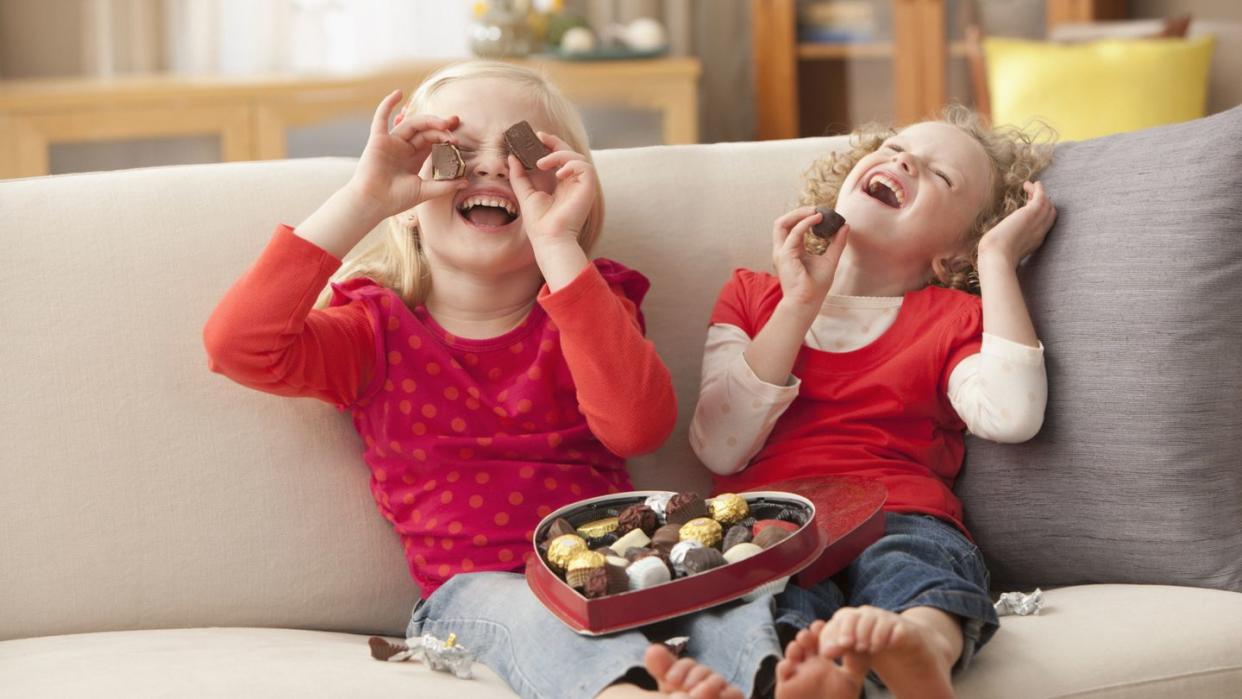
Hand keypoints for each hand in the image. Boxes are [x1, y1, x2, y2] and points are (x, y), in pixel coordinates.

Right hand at [345, 89, 465, 220]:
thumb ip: (444, 186)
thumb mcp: (424, 192)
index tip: (459, 138)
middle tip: (454, 125)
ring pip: (412, 124)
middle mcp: (404, 147)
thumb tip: (466, 182)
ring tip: (444, 122)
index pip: (434, 141)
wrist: (373, 203)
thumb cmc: (395, 200)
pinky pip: (381, 117)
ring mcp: (391, 142)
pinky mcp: (377, 139)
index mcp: (415, 157)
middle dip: (440, 127)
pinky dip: (387, 104)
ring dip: (428, 120)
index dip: (446, 136)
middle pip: (425, 130)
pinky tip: (398, 93)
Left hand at [509, 132, 595, 249]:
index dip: (551, 145)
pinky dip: (571, 165)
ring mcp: (582, 186)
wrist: (549, 238)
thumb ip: (519, 176)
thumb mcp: (525, 193)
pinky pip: (585, 167)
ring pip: (578, 157)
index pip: (560, 158)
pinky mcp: (588, 189)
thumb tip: (511, 157)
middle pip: (570, 154)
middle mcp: (574, 184)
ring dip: (559, 154)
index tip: (537, 137)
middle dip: (555, 142)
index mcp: (562, 184)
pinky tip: (558, 173)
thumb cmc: (539, 223)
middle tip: (539, 137)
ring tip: (541, 163)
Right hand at [771, 207, 849, 307]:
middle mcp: (784, 250)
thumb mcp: (830, 259)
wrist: (807, 302)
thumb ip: (837, 243)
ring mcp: (782, 252)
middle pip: (782, 223)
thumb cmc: (815, 287)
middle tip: (817, 209)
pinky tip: (818, 219)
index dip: (805, 218)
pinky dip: (806, 223)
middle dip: (798, 212)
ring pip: (781, 223)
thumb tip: (845, 226)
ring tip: (815, 211)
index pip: (792, 228)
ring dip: (798, 214)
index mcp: (792, 251)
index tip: (823, 214)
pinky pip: (794, 233)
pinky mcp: (786, 255)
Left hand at [977, 181, 1056, 266]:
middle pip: (1050, 212)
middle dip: (1043, 202)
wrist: (997, 257)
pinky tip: (1028, 184)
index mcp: (1035, 241)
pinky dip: (1037, 189)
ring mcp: (1038, 222)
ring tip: (1028, 186)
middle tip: (1030, 195)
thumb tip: (992, 242)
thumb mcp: (1004, 249)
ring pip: (1047, 203)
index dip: (1040, 214)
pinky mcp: (1031, 213)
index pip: (1044, 224)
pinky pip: (1041, 196)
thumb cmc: (995, 256)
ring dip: (1039, 193)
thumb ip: (1005, 244)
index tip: (1029, 207)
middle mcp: (1040, 232)